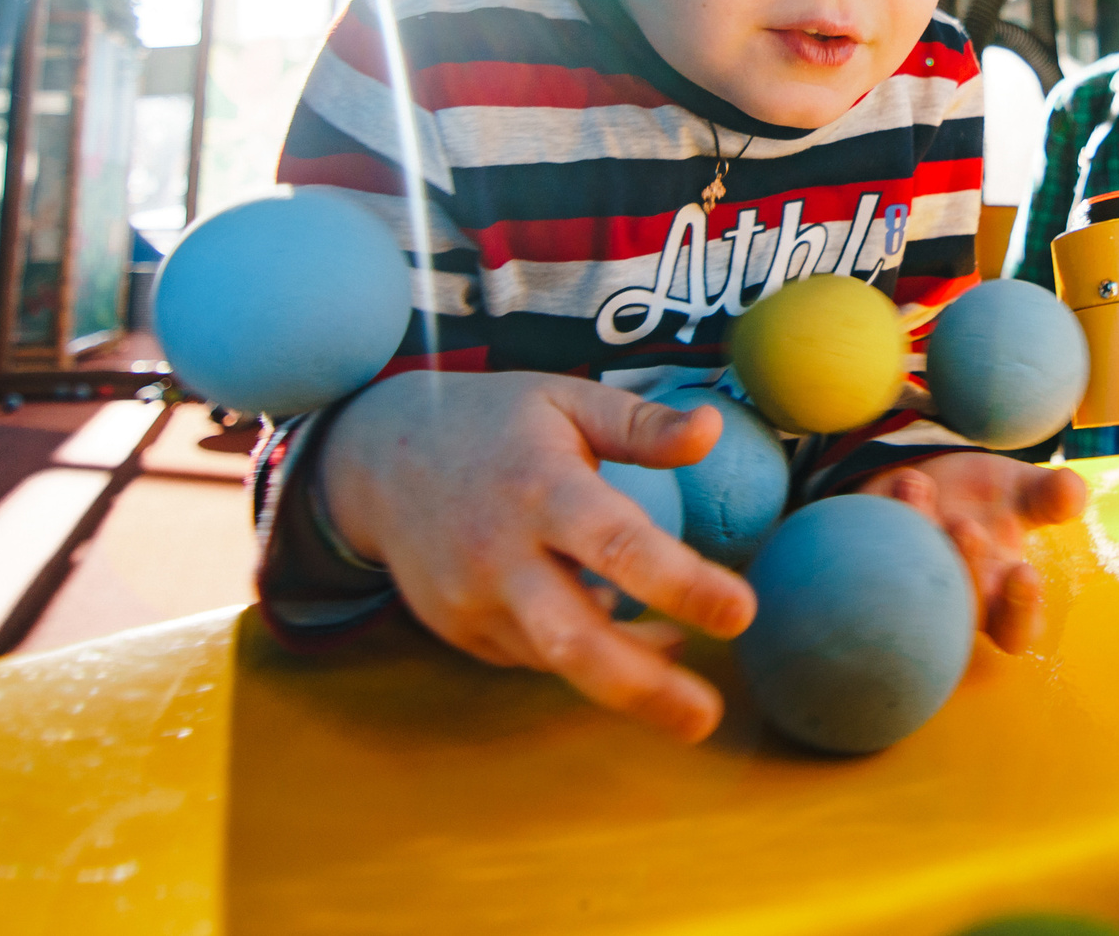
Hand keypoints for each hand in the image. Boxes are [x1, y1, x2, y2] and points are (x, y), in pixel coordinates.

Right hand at [318, 370, 756, 742]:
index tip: (742, 613)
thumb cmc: (493, 423)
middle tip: (707, 717)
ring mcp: (473, 601)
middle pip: (574, 640)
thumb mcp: (566, 401)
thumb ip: (642, 423)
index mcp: (539, 488)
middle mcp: (500, 555)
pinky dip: (586, 654)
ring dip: (629, 673)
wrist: (376, 460)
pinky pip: (535, 656)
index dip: (682, 584)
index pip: (617, 544)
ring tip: (682, 662)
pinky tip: (624, 631)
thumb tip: (715, 427)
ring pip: (560, 660)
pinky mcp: (462, 630)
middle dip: (644, 688)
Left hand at [855, 451, 1087, 653]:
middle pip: (958, 613)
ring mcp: (906, 587)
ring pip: (907, 586)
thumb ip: (1051, 495)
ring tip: (917, 486)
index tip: (1024, 573)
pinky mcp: (866, 566)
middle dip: (963, 571)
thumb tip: (1073, 491)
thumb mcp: (1023, 491)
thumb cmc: (983, 499)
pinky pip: (866, 558)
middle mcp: (952, 601)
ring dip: (917, 534)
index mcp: (998, 595)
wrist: (922, 478)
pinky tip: (902, 484)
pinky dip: (882, 517)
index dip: (1020, 612)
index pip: (1016, 629)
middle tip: (965, 527)